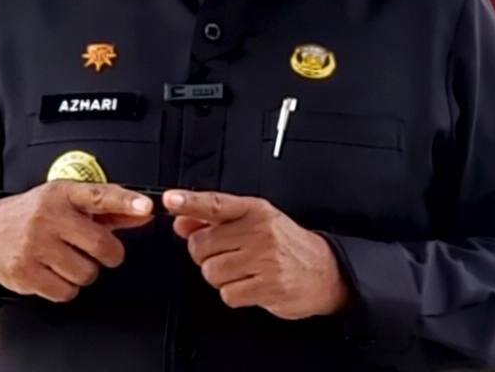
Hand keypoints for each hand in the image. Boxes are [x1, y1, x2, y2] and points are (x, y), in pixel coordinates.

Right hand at [0, 181, 154, 302]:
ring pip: (86, 274)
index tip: (146, 207)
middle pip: (101, 245)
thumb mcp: (70, 203)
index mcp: (63, 193)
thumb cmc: (40, 216)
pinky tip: (52, 272)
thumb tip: (144, 214)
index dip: (126, 202)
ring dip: (83, 272)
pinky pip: (65, 292)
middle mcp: (47, 216)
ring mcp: (33, 244)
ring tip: (66, 259)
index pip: (100, 195)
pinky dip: (65, 288)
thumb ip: (110, 210)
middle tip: (96, 251)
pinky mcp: (24, 271)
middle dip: (108, 254)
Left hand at [164, 189, 351, 319]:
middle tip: (228, 255)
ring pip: (211, 272)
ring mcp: (265, 259)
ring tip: (243, 271)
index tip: (170, 199)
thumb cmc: (287, 245)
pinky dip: (235, 293)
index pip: (215, 204)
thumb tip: (182, 222)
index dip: (189, 202)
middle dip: (207, 255)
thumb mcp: (255, 222)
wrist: (324, 270)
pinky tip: (251, 284)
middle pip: (202, 246)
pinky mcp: (268, 286)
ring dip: (221, 276)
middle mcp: (259, 231)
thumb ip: (215, 220)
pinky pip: (228, 294)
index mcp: (255, 210)